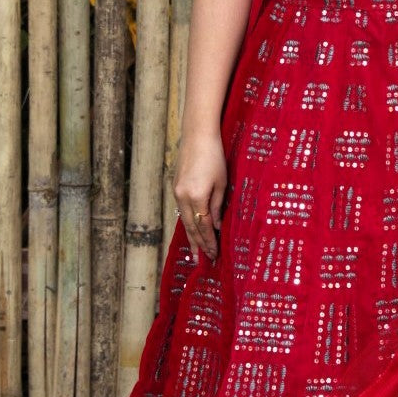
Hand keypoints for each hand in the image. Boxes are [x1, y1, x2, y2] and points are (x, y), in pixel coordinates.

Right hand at [173, 132, 226, 261]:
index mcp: (196, 196)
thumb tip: (215, 227)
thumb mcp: (222, 182)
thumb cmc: (215, 156)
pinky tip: (190, 229)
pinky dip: (187, 222)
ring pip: (184, 220)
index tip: (214, 254)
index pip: (203, 226)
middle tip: (202, 260)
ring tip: (194, 251)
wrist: (197, 136)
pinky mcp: (175, 187)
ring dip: (191, 236)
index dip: (209, 242)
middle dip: (198, 244)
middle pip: (191, 227)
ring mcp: (176, 192)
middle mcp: (182, 197)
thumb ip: (217, 206)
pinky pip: (182, 210)